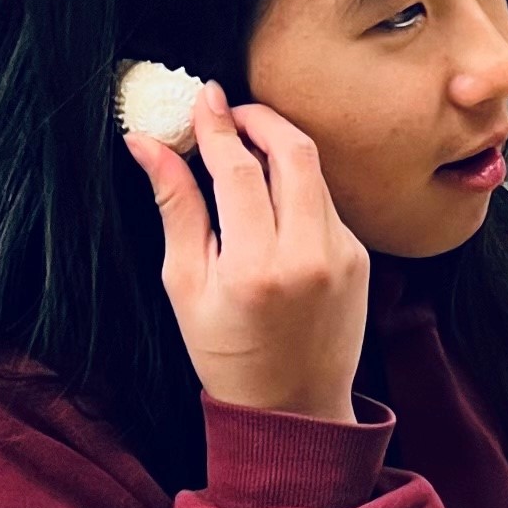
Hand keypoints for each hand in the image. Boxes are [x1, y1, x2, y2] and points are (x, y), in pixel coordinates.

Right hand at [121, 87, 367, 425]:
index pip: (237, 170)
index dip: (216, 126)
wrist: (293, 409)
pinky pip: (326, 202)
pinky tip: (271, 192)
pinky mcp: (360, 258)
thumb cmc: (226, 353)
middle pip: (293, 152)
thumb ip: (175, 208)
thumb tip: (147, 142)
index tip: (201, 98)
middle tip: (229, 112)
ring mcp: (342, 256)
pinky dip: (297, 185)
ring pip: (315, 172)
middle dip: (259, 119)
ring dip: (280, 147)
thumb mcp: (185, 284)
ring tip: (245, 144)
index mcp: (255, 267)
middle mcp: (307, 256)